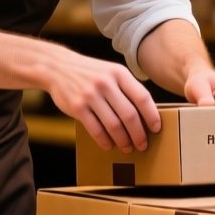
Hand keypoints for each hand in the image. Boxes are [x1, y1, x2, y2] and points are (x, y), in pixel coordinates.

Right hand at [39, 49, 160, 152]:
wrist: (58, 67)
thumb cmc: (91, 73)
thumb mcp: (111, 72)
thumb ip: (127, 88)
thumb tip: (146, 115)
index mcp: (119, 73)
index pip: (142, 97)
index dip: (152, 115)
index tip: (157, 128)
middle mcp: (105, 83)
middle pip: (129, 115)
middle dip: (139, 134)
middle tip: (143, 145)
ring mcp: (90, 95)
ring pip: (113, 125)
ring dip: (123, 140)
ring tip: (127, 147)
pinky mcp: (77, 107)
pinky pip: (95, 129)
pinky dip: (104, 140)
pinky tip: (109, 145)